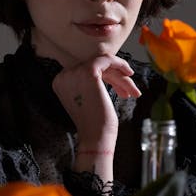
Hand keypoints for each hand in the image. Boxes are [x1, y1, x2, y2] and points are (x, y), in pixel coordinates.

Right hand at [52, 55, 140, 179]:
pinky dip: (119, 63)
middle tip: (129, 91)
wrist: (96, 137)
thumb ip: (90, 82)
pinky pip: (106, 59)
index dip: (106, 78)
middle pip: (96, 69)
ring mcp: (74, 73)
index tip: (119, 89)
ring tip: (133, 91)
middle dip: (115, 79)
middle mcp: (64, 75)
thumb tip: (108, 68)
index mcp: (61, 82)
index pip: (86, 71)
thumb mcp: (88, 98)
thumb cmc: (95, 123)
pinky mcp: (88, 72)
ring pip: (104, 65)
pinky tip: (129, 74)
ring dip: (121, 78)